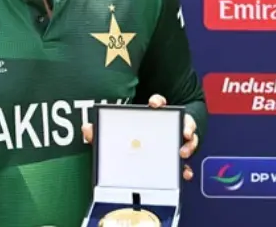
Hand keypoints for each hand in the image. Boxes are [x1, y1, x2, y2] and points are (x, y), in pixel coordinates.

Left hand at [80, 94, 198, 180]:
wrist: (133, 158)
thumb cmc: (124, 139)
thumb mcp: (112, 135)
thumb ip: (100, 132)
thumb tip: (87, 129)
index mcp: (151, 117)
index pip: (159, 103)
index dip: (158, 101)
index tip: (154, 104)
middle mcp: (166, 128)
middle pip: (180, 121)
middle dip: (185, 124)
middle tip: (182, 131)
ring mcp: (173, 143)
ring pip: (188, 140)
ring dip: (189, 145)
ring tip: (182, 152)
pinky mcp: (175, 160)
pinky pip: (185, 163)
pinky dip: (186, 169)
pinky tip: (185, 173)